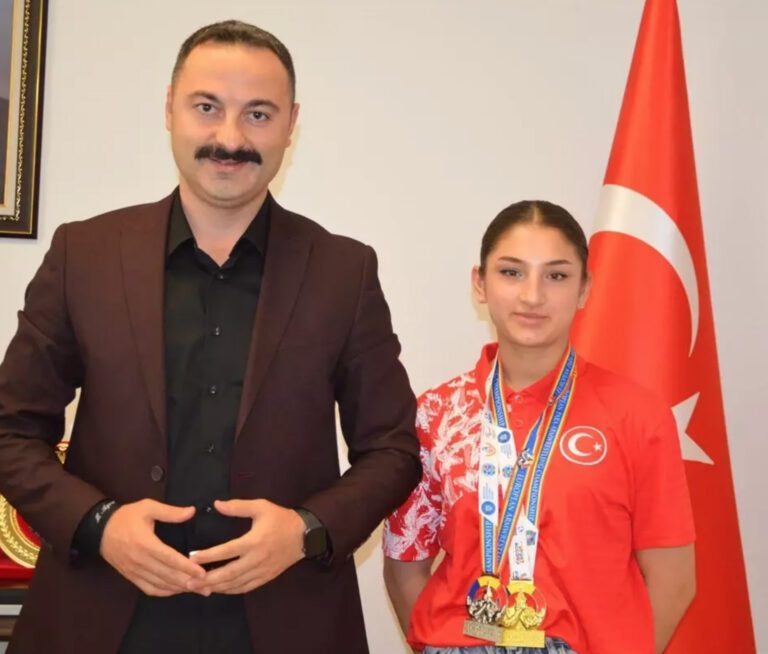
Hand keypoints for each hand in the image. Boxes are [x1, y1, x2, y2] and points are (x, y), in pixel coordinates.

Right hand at [100, 499, 205, 596]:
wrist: (99, 530)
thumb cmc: (126, 517)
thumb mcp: (147, 507)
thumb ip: (170, 511)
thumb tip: (191, 511)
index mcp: (145, 544)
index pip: (170, 559)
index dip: (187, 567)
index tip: (202, 573)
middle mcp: (140, 561)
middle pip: (167, 576)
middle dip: (188, 582)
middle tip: (207, 587)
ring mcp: (134, 571)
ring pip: (159, 585)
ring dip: (178, 589)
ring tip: (197, 590)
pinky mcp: (130, 577)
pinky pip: (148, 589)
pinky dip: (164, 592)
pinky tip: (176, 590)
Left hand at [187, 499, 304, 594]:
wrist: (305, 535)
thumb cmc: (280, 518)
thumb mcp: (261, 506)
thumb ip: (238, 506)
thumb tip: (216, 504)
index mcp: (254, 541)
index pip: (226, 551)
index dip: (208, 556)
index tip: (191, 558)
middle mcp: (257, 559)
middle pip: (229, 573)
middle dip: (207, 579)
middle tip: (188, 582)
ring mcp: (262, 571)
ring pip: (236, 584)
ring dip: (217, 587)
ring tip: (199, 588)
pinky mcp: (266, 577)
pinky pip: (246, 588)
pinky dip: (231, 591)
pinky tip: (220, 589)